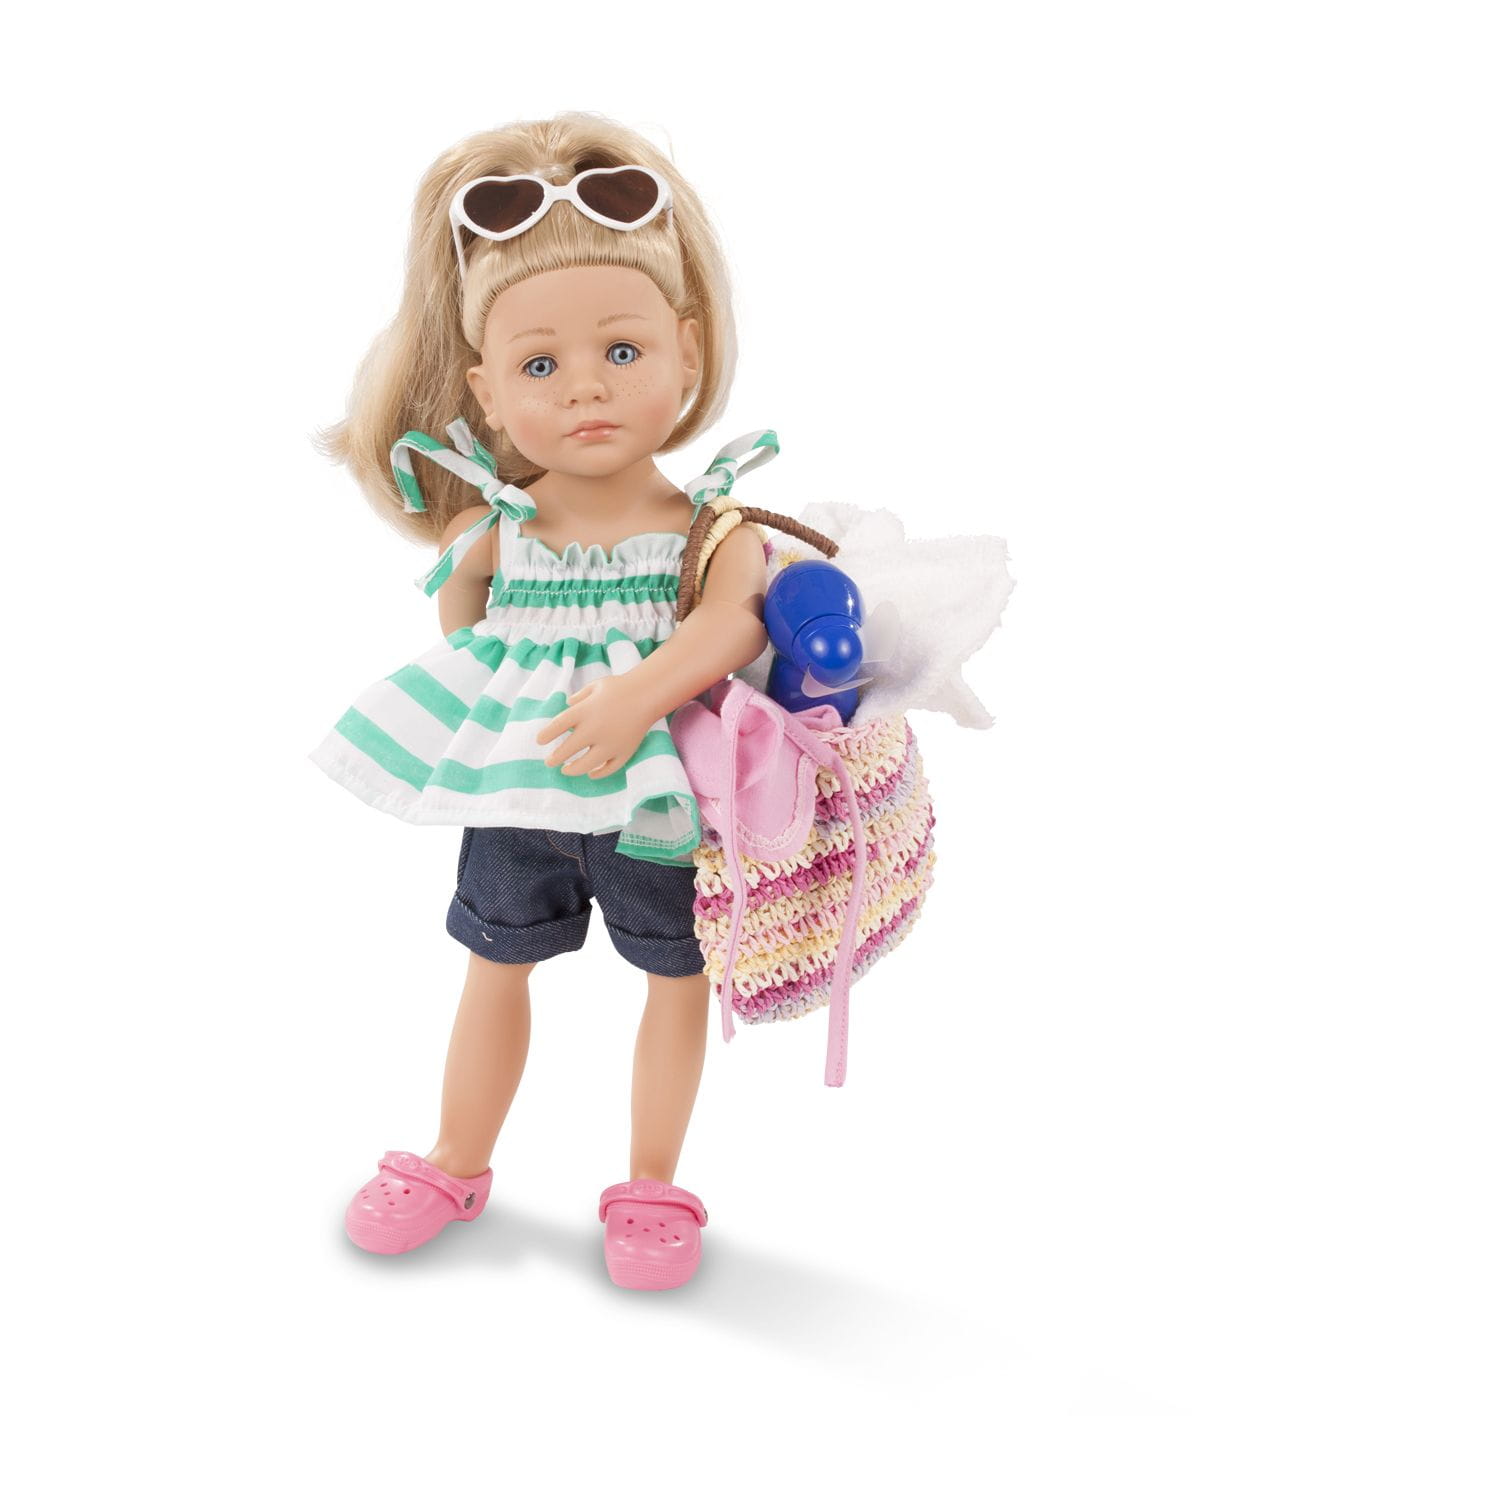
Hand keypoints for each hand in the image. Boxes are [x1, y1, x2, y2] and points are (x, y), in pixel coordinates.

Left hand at [535, 677, 655, 777]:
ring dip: (573, 770)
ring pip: (587, 765)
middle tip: (549, 762)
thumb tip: (566, 705)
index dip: (546, 735)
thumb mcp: (595, 686)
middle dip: (555, 758)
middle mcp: (595, 729)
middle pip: (568, 749)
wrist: (648, 694)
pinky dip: (598, 774)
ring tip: (565, 770)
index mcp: (585, 711)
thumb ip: (578, 697)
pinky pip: (609, 768)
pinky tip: (591, 773)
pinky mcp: (625, 751)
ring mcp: (611, 743)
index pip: (558, 726)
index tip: (539, 741)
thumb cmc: (619, 688)